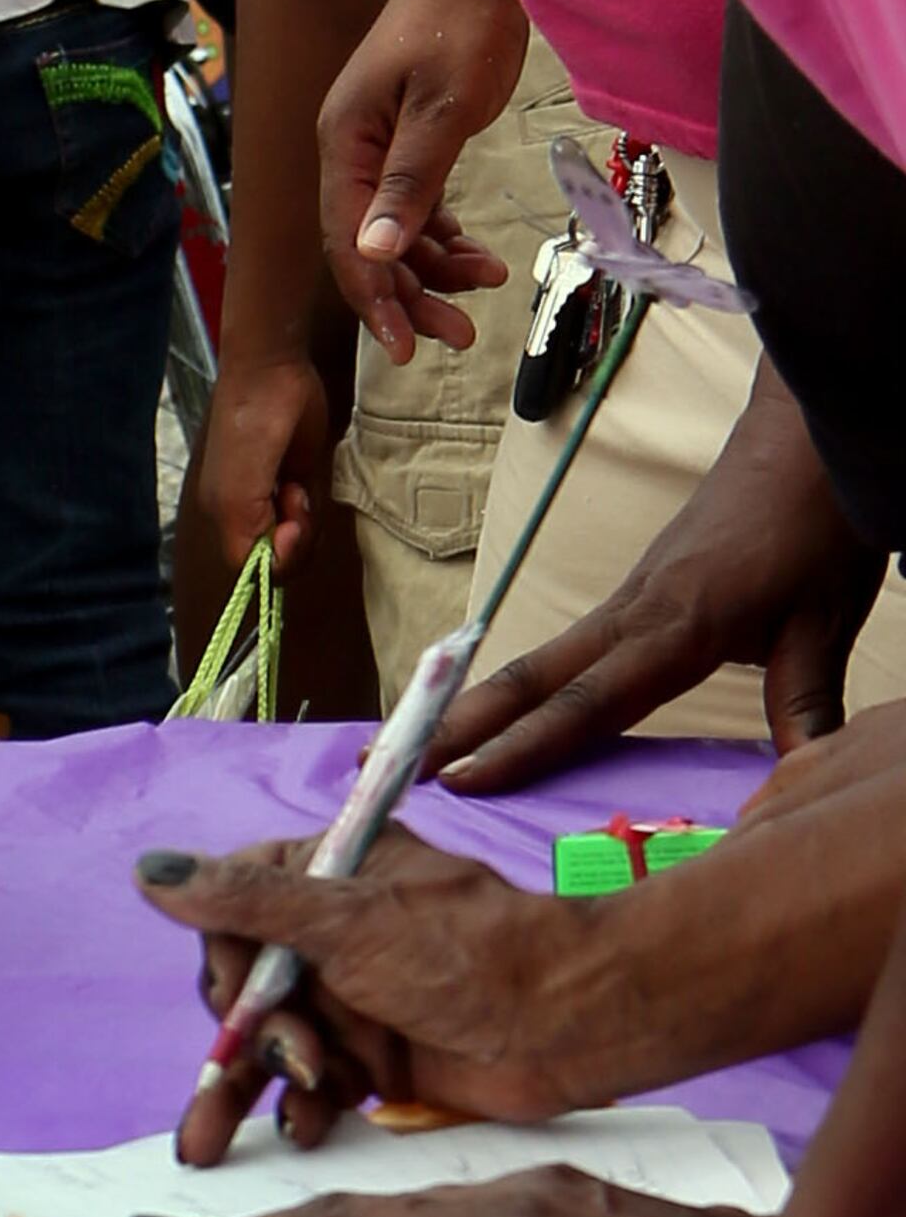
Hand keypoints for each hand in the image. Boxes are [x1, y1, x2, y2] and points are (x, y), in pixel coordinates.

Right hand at [132, 831, 608, 1158]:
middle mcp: (330, 934)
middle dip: (250, 1034)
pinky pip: (310, 1086)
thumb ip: (245, 902)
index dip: (228, 964)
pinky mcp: (375, 1056)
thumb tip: (149, 871)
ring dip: (261, 1084)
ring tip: (258, 1128)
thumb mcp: (349, 920)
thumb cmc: (470, 954)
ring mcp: (353, 997)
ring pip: (269, 1044)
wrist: (574, 1023)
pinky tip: (309, 1129)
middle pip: (242, 988)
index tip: (242, 998)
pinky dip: (302, 1109)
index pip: (229, 912)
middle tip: (291, 1060)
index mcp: (325, 876)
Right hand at [199, 345, 335, 581]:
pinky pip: (311, 512)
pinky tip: (302, 479)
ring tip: (296, 484)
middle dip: (294, 537)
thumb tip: (268, 565)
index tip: (287, 529)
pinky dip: (313, 503)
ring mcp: (273, 495)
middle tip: (293, 497)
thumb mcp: (239, 493)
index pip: (252, 570)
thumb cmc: (249, 429)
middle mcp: (247, 512)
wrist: (273, 373)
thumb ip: (250, 535)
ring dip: (305, 518)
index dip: (275, 560)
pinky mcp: (298, 478)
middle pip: (278, 556)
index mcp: (224, 518)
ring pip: (299, 537)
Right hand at [318, 0, 527, 358]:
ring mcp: (378, 145)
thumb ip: (409, 183)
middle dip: (409, 293)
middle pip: (367, 243)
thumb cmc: (458, 23)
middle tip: (459, 335)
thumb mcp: (440, 109)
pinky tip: (478, 254)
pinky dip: (444, 232)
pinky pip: (416, 204)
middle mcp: (350, 149)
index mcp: (344, 142)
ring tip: (486, 285)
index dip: (373, 296)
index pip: (347, 238)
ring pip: (395, 229)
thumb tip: (374, 254)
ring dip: (434, 265)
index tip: (404, 347)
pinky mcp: (409, 138)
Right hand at [434, 368, 876, 790]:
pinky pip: (566, 651)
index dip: (523, 745)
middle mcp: (633, 613)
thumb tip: (808, 776)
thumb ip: (805, 699)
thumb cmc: (813, 522)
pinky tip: (498, 712)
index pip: (588, 700)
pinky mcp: (633, 594)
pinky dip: (519, 686)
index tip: (461, 780)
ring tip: (419, 745)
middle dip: (460, 725)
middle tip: (391, 765)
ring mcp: (626, 600)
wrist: (798, 437)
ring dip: (476, 706)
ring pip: (539, 662)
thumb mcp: (825, 618)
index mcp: (676, 625)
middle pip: (532, 677)